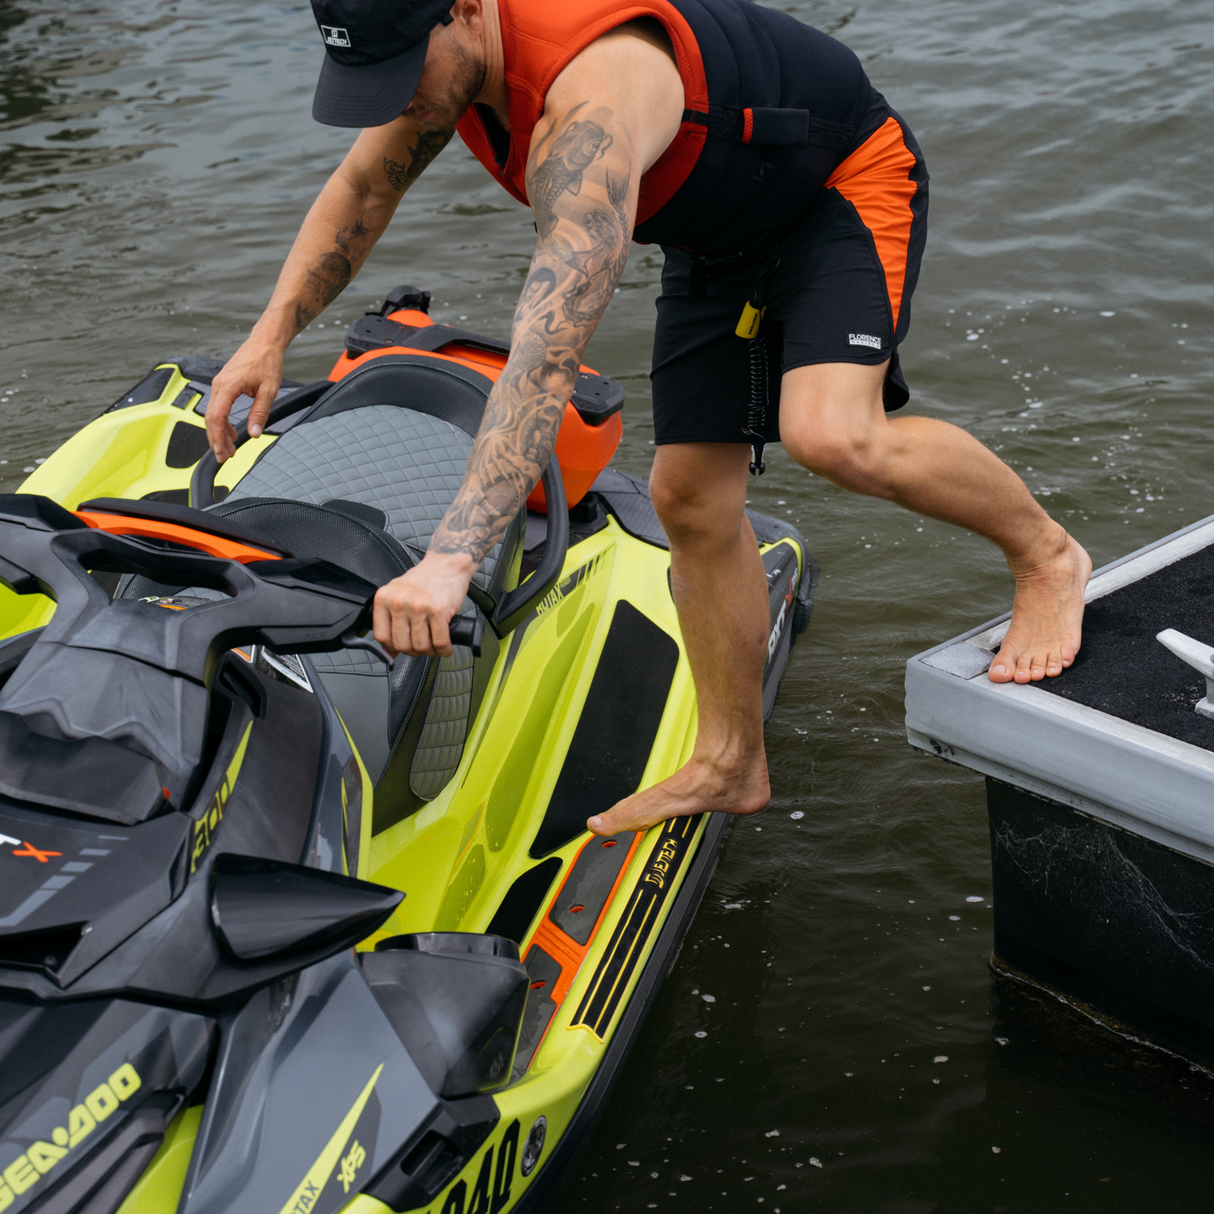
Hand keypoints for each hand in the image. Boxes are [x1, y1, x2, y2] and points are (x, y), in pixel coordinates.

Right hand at [205, 336, 285, 462]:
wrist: (265, 342)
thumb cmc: (267, 361)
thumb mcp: (269, 391)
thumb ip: (260, 413)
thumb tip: (254, 434)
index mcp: (228, 386)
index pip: (217, 417)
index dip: (218, 437)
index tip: (222, 452)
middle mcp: (219, 384)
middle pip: (211, 418)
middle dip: (216, 440)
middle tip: (224, 457)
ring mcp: (219, 383)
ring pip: (213, 413)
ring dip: (219, 432)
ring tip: (229, 448)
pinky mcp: (223, 384)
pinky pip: (218, 406)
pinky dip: (223, 421)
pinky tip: (232, 432)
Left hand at [373, 551, 476, 657]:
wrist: (447, 564)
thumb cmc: (425, 579)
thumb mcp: (400, 595)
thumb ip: (392, 621)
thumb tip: (389, 652)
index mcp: (384, 598)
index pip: (381, 636)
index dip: (393, 647)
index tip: (401, 648)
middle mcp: (399, 602)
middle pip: (401, 644)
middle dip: (414, 652)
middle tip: (422, 648)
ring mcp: (418, 606)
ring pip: (420, 645)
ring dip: (430, 651)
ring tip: (435, 646)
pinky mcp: (438, 610)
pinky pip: (439, 641)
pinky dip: (444, 649)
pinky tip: (445, 646)